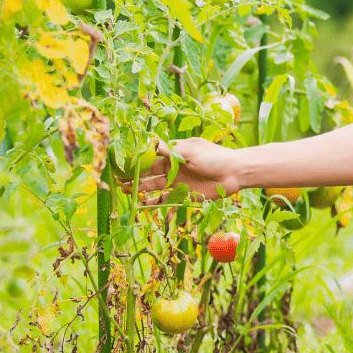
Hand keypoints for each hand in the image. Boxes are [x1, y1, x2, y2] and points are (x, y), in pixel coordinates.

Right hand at [123, 137, 242, 201]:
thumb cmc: (214, 157)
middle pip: (148, 172)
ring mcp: (177, 182)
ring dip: (140, 190)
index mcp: (173, 153)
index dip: (136, 159)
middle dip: (133, 176)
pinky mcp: (183, 196)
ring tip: (127, 193)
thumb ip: (170, 150)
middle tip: (118, 180)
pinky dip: (155, 206)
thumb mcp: (191, 150)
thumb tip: (149, 143)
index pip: (150, 155)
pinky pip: (166, 202)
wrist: (234, 173)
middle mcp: (172, 167)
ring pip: (153, 187)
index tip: (121, 162)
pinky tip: (143, 209)